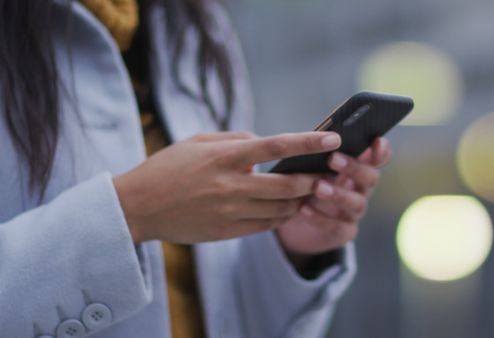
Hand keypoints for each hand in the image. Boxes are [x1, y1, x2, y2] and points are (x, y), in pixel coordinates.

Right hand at [114, 131, 340, 243]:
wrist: (139, 207)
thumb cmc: (167, 168)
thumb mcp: (198, 141)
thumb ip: (236, 139)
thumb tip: (265, 142)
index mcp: (225, 157)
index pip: (277, 146)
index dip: (309, 142)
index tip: (333, 138)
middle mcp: (232, 185)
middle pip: (288, 185)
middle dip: (314, 179)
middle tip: (327, 174)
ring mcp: (231, 212)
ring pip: (282, 210)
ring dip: (301, 201)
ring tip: (309, 192)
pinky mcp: (228, 232)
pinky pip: (267, 226)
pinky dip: (282, 217)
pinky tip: (286, 209)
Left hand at [275, 138, 391, 268]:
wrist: (297, 223)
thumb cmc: (306, 183)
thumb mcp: (312, 166)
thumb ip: (320, 153)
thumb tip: (316, 136)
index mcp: (358, 167)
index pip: (380, 157)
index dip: (381, 150)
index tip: (375, 141)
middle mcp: (361, 189)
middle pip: (371, 178)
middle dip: (353, 167)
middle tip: (332, 159)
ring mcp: (353, 212)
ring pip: (356, 203)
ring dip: (338, 194)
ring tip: (318, 187)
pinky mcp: (343, 232)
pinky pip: (337, 227)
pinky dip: (320, 218)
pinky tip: (303, 208)